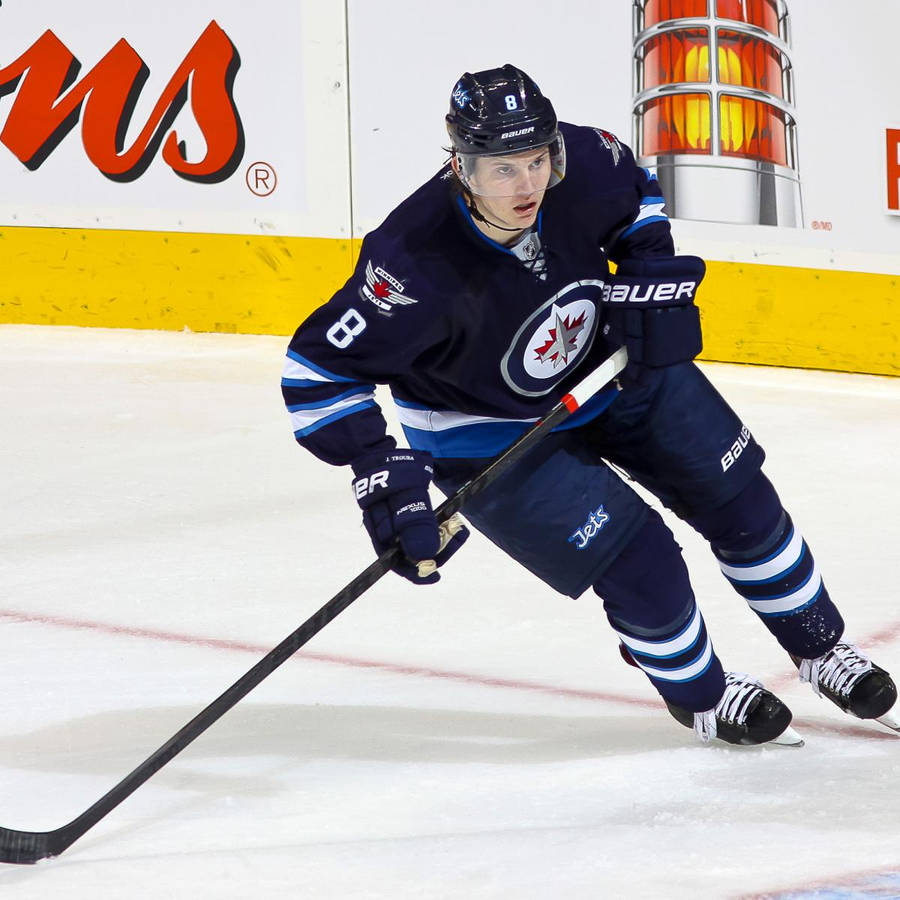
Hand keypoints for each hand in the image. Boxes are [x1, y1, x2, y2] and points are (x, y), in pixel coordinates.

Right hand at [351, 450, 468, 583]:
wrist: (381, 449)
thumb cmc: (393, 470)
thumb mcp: (408, 493)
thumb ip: (415, 523)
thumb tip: (424, 556)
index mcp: (379, 531)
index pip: (397, 563)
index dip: (418, 572)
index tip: (437, 575)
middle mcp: (382, 531)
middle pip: (408, 554)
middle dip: (435, 550)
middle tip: (459, 533)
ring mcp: (389, 522)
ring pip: (414, 541)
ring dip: (437, 538)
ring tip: (456, 525)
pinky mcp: (398, 512)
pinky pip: (416, 527)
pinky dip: (433, 526)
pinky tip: (446, 518)